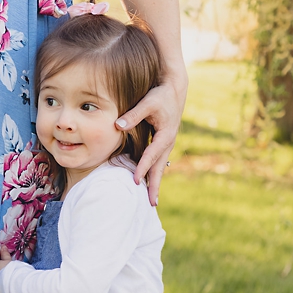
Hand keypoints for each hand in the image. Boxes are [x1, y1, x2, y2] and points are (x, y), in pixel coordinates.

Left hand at [117, 79, 184, 205]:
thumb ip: (133, 114)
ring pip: (160, 166)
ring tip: (152, 198)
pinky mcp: (163, 141)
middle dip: (155, 186)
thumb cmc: (160, 94)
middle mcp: (168, 142)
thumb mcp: (148, 102)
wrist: (175, 88)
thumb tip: (117, 125)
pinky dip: (154, 172)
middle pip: (160, 168)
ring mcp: (167, 143)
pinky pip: (158, 161)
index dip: (142, 168)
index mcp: (165, 135)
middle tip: (151, 203)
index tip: (135, 182)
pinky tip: (148, 181)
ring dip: (155, 182)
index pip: (151, 155)